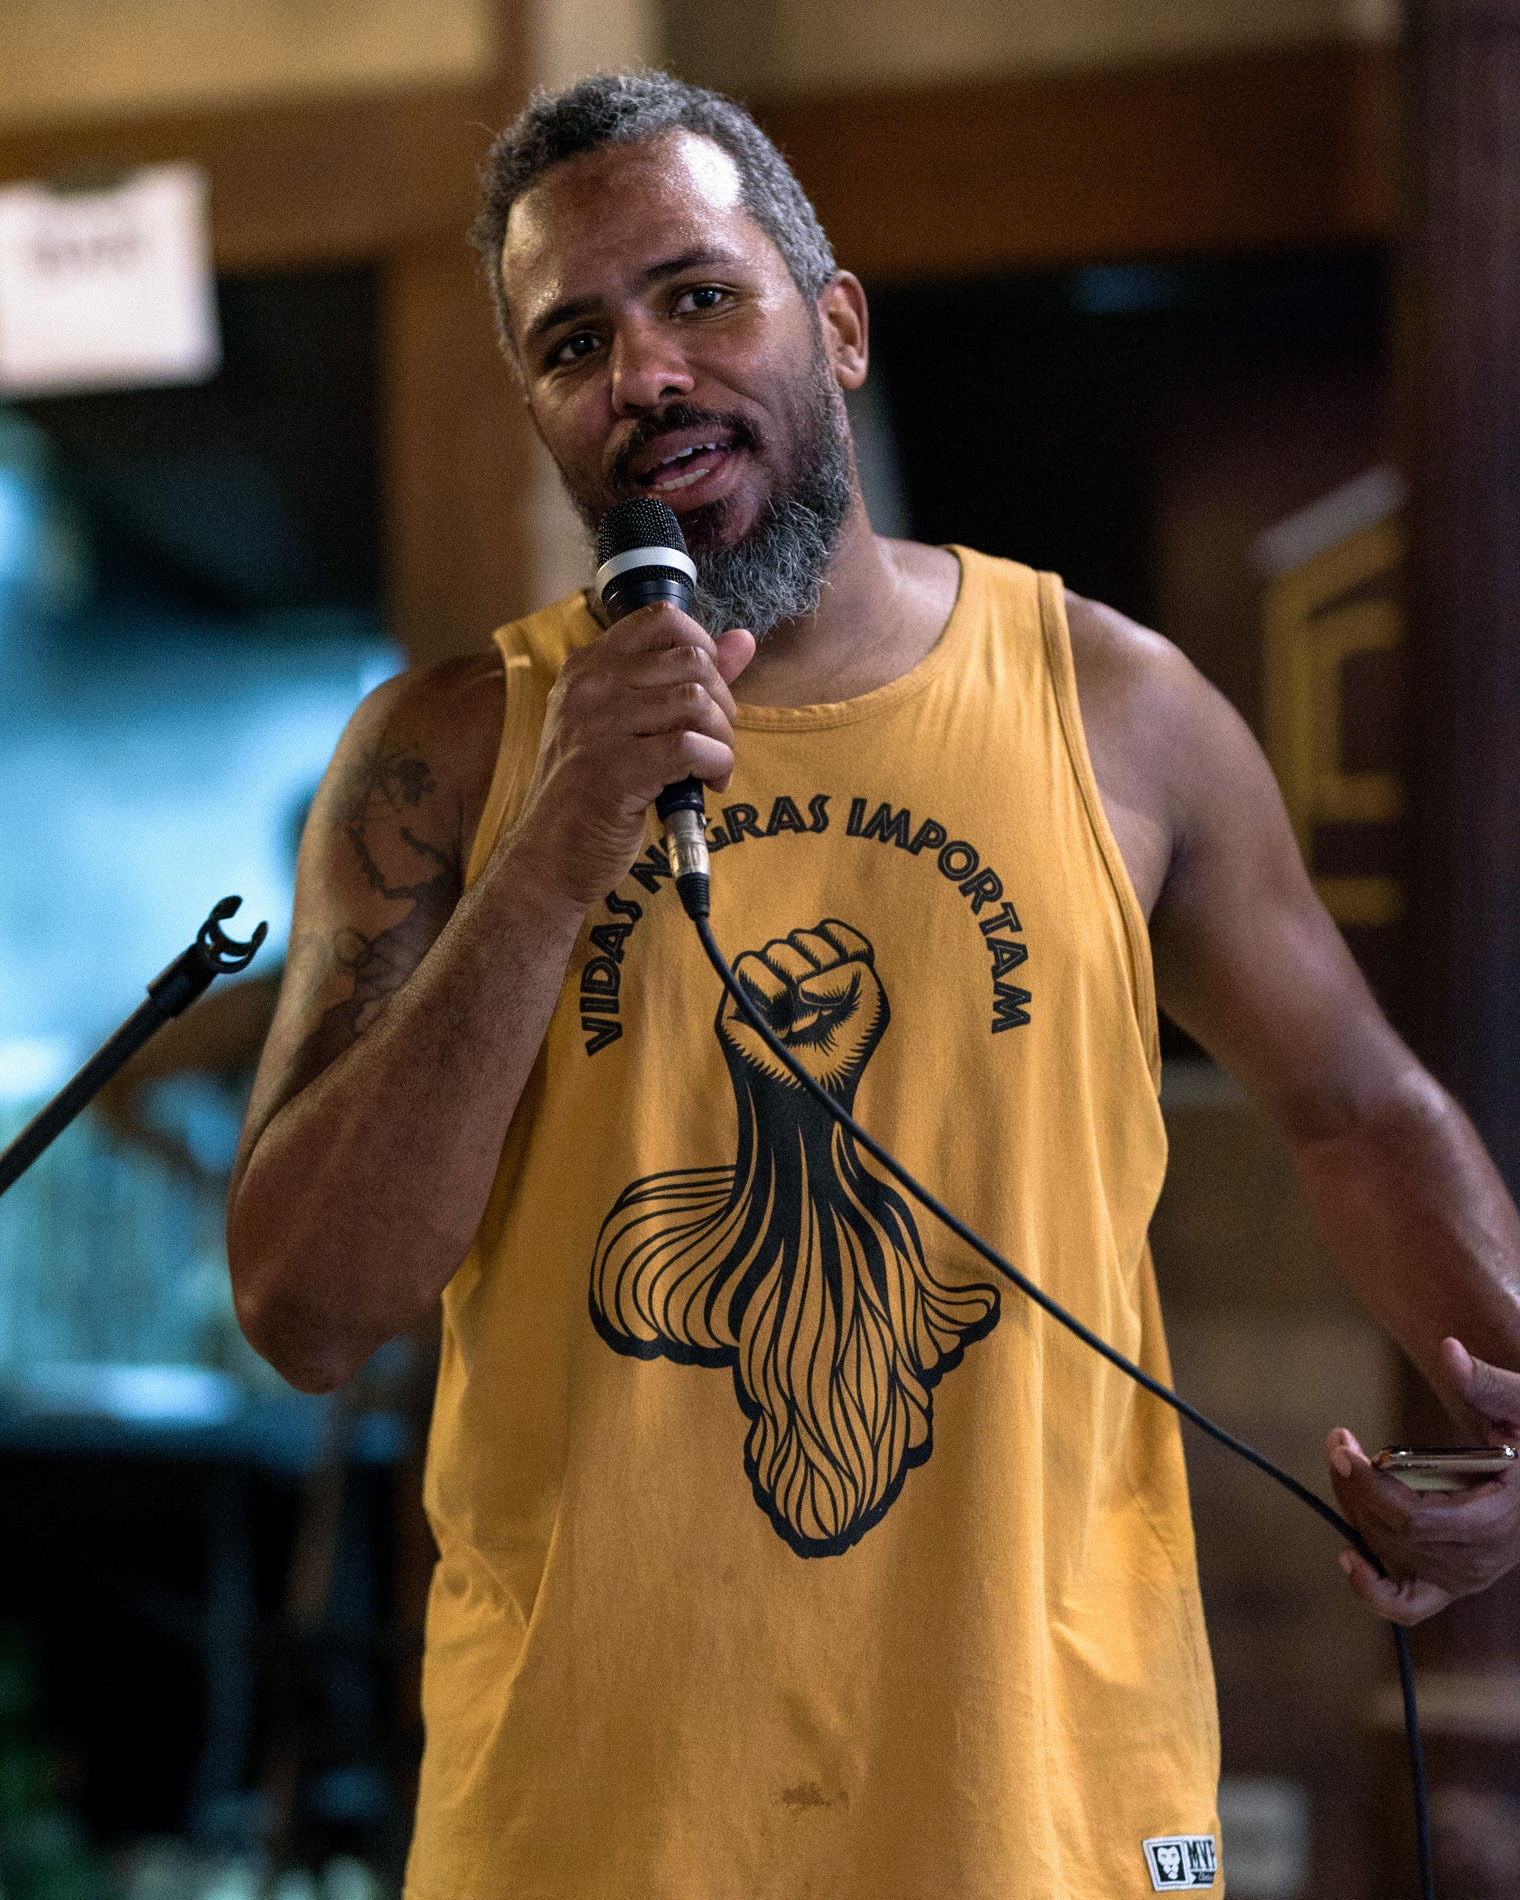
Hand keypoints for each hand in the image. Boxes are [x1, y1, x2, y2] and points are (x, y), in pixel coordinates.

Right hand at [509, 602, 753, 908]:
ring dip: (723, 740)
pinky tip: (707, 785)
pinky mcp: (613, 770)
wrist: (548, 856)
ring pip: (697, 704)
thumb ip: (683, 678)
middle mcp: (589, 687)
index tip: (706, 691)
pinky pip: (693, 748)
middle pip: (692, 662)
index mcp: (588, 667)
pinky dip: (717, 767)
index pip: (663, 619)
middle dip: (722, 704)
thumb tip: (743, 640)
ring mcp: (597, 726)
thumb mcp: (629, 724)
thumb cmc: (591, 792)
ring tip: (710, 768)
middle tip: (714, 741)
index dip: (704, 648)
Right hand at [718, 921, 887, 1105]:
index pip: (833, 931)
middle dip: (820, 977)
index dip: (845, 959)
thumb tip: (801, 985)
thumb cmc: (843, 1047)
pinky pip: (751, 965)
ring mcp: (768, 974)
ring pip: (779, 950)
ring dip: (795, 992)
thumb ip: (854, 970)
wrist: (811, 1088)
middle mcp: (797, 962)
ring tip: (799, 1024)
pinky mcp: (739, 991)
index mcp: (830, 960)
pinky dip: (769, 994)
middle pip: (806, 939)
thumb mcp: (870, 1002)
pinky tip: (776, 1023)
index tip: (849, 991)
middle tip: (822, 1015)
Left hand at [1327, 1338, 1519, 1624]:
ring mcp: (1464, 1577)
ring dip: (1356, 1511)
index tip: (1340, 1444)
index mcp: (1494, 1523)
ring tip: (1347, 1465)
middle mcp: (1478, 1561)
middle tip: (1338, 1442)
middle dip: (1354, 1486)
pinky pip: (1407, 1604)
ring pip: (1391, 1555)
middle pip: (1393, 1535)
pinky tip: (1350, 1556)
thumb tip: (1448, 1352)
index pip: (1413, 1520)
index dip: (1367, 1486)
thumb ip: (1486, 1383)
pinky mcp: (1453, 1582)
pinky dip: (1373, 1590)